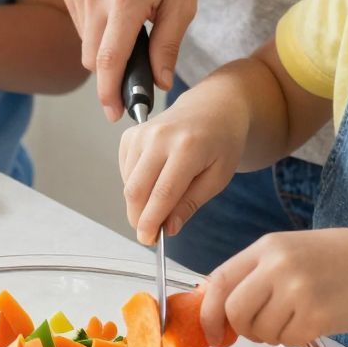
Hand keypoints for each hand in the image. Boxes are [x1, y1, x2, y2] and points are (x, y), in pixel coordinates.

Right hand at [64, 0, 198, 119]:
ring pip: (87, 46)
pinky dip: (100, 34)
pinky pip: (83, 29)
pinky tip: (121, 16)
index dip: (110, 92)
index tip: (116, 113)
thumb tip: (158, 82)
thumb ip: (168, 44)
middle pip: (93, 59)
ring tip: (136, 29)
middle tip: (139, 74)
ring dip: (107, 51)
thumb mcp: (184, 1)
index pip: (108, 59)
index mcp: (127, 0)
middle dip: (112, 75)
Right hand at [120, 79, 247, 244]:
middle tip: (151, 233)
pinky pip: (125, 171)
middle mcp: (160, 137)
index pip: (162, 193)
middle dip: (139, 217)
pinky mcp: (132, 134)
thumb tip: (169, 227)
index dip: (152, 221)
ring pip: (128, 183)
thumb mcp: (219, 176)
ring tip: (161, 203)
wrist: (214, 106)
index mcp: (188, 147)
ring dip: (139, 203)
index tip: (148, 239)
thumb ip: (191, 202)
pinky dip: (135, 185)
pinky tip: (154, 182)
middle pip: (136, 189)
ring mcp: (142, 133)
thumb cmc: (222, 142)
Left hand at [200, 230, 347, 346]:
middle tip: (257, 331)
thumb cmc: (335, 261)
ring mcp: (298, 291)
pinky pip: (287, 340)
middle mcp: (279, 266)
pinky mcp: (316, 316)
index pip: (219, 280)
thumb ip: (255, 273)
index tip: (211, 332)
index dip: (208, 312)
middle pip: (235, 311)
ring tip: (296, 317)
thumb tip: (217, 306)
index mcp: (268, 246)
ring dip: (271, 334)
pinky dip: (295, 338)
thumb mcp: (290, 251)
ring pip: (261, 331)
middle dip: (239, 329)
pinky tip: (313, 320)